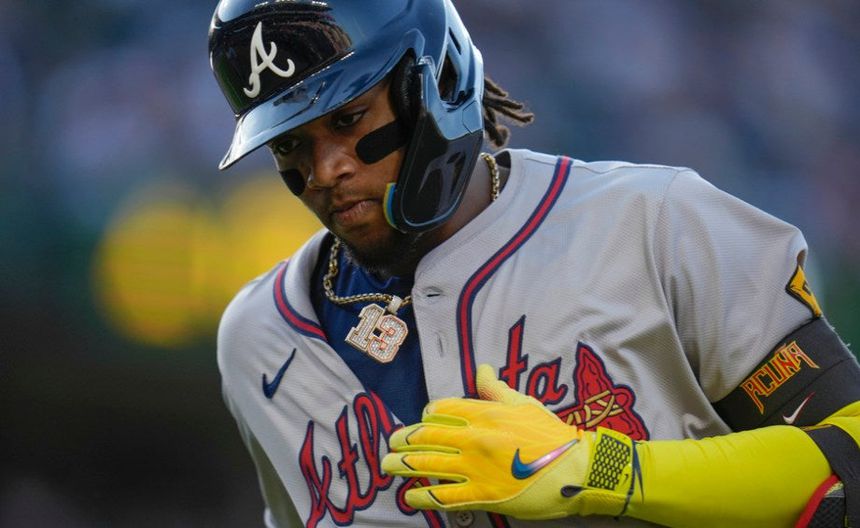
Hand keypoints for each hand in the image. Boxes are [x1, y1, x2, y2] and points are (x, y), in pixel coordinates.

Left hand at [382, 364, 641, 519]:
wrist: (576, 470)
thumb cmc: (551, 434)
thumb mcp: (523, 404)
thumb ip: (496, 389)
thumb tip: (481, 369)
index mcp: (484, 413)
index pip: (441, 410)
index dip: (427, 416)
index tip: (422, 421)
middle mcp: (474, 439)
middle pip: (426, 437)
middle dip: (404, 439)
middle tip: (392, 441)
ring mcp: (475, 469)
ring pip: (427, 465)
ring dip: (402, 465)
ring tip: (387, 464)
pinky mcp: (481, 495)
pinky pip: (443, 496)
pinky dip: (422, 497)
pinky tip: (410, 496)